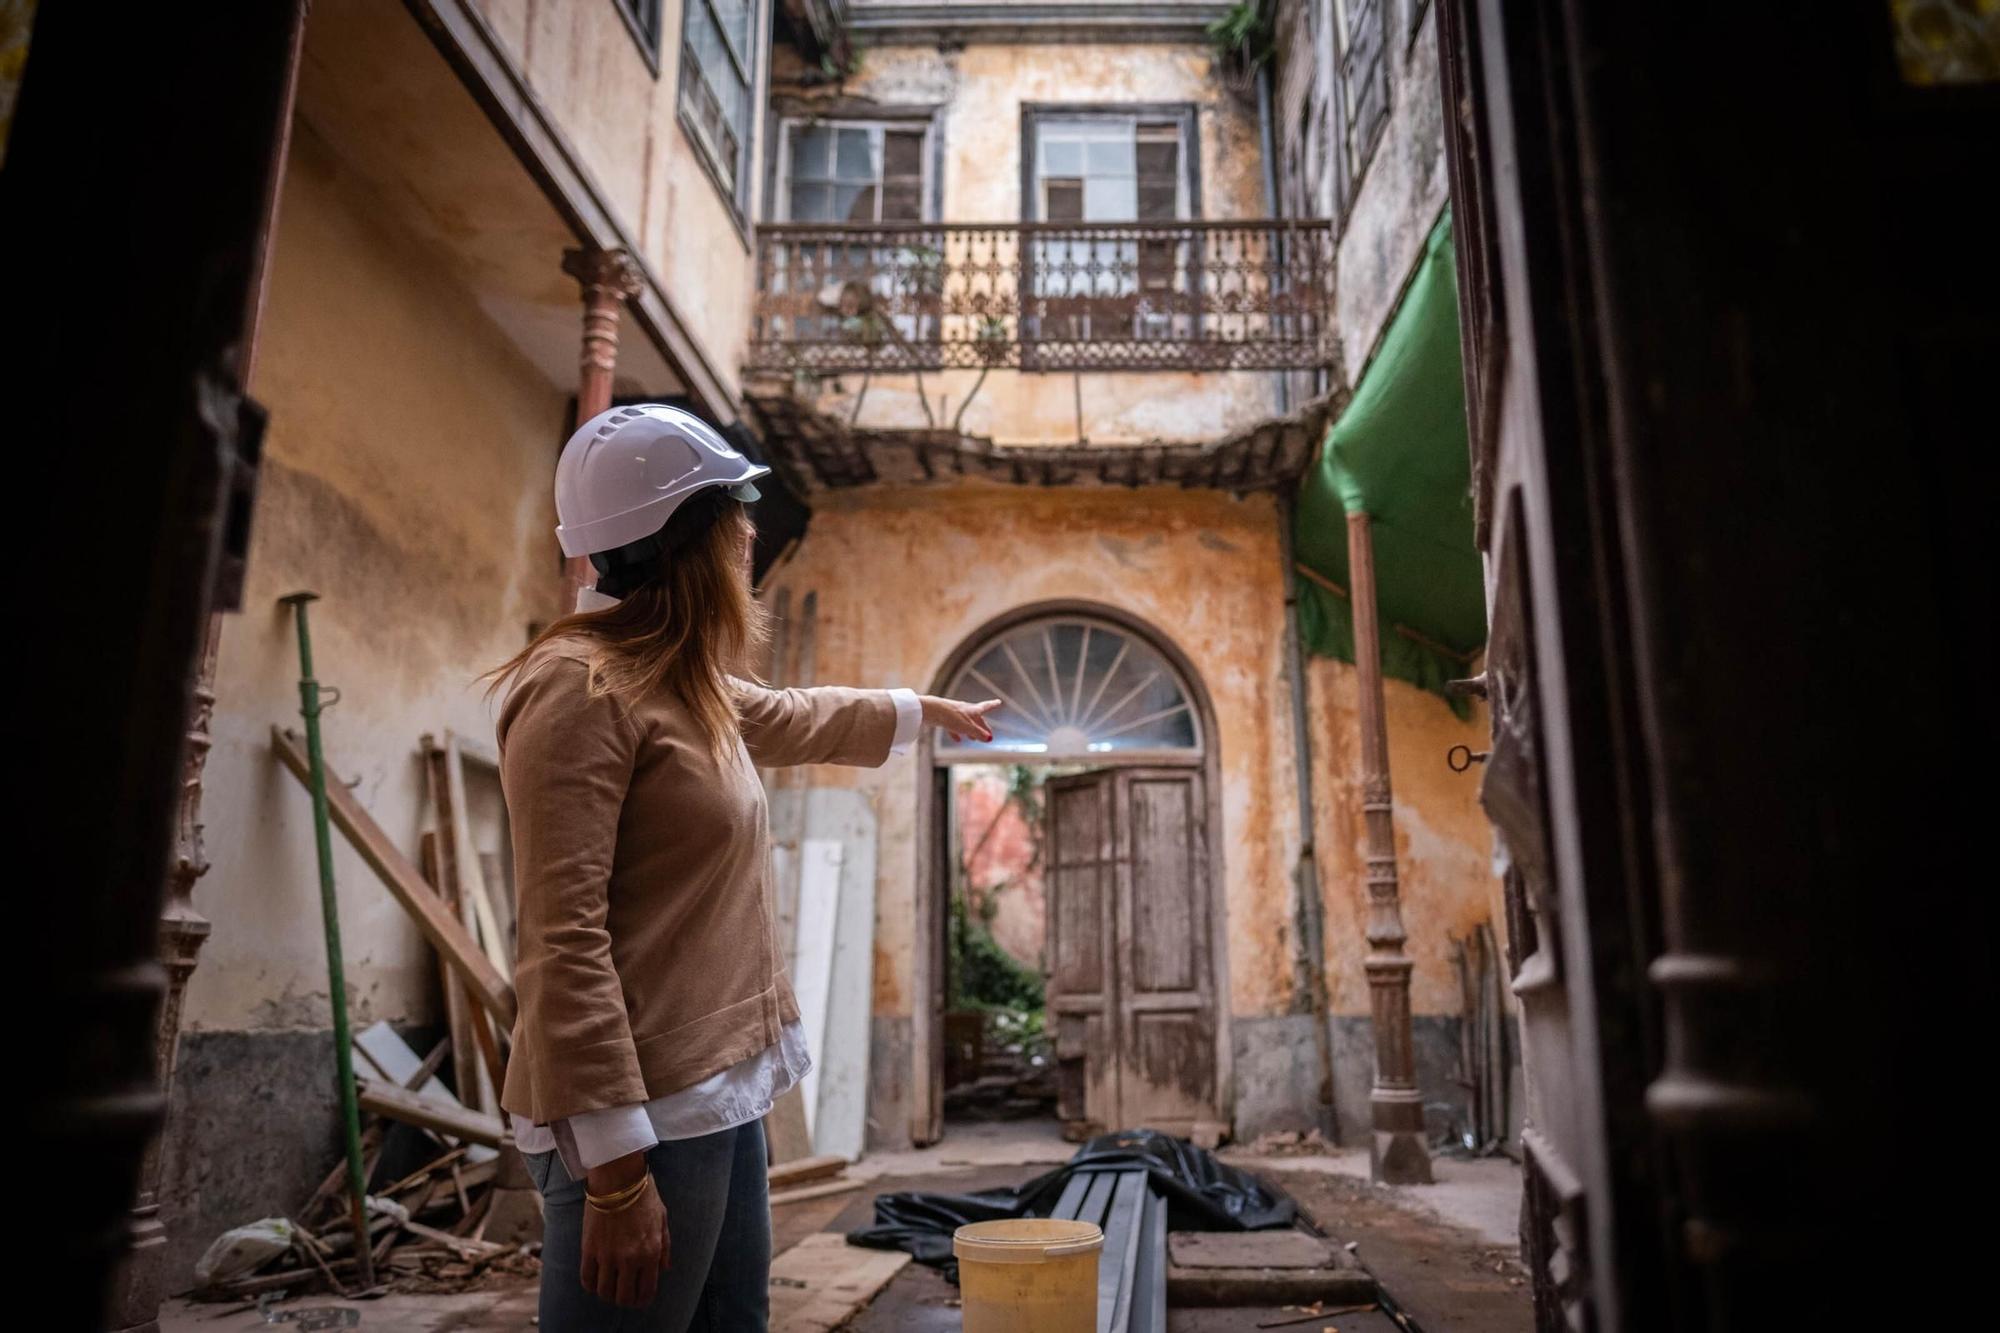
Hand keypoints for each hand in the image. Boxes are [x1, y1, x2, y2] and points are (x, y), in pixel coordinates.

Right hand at [581, 1154, 668, 1307]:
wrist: (618, 1178)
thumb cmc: (643, 1195)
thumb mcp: (662, 1219)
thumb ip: (665, 1247)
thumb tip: (664, 1269)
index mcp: (651, 1252)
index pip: (646, 1291)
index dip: (642, 1300)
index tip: (639, 1300)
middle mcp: (630, 1258)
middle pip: (624, 1297)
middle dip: (625, 1300)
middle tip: (623, 1294)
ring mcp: (608, 1255)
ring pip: (604, 1292)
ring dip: (607, 1294)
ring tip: (609, 1287)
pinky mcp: (589, 1249)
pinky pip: (587, 1279)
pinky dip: (591, 1285)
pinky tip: (595, 1280)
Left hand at [921, 695, 1000, 742]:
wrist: (931, 710)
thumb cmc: (950, 716)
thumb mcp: (967, 727)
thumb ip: (978, 733)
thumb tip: (989, 739)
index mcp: (972, 709)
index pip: (985, 707)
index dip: (992, 705)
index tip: (999, 702)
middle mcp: (964, 709)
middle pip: (976, 718)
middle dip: (982, 726)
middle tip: (988, 733)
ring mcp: (954, 713)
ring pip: (965, 723)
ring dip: (970, 731)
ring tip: (973, 739)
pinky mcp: (945, 718)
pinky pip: (954, 726)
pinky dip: (957, 733)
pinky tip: (958, 740)